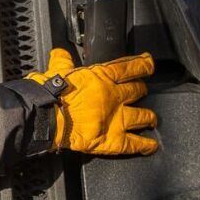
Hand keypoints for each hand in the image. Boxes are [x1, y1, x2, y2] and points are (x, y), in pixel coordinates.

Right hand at [30, 48, 158, 155]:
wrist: (48, 117)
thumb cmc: (51, 94)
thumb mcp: (57, 70)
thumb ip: (62, 61)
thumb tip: (60, 53)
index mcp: (102, 77)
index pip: (130, 67)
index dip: (143, 64)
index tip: (149, 63)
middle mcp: (115, 96)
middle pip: (138, 91)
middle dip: (141, 91)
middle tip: (141, 92)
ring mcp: (117, 119)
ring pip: (143, 116)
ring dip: (149, 117)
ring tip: (152, 119)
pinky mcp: (114, 139)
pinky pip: (135, 143)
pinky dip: (145, 145)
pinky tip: (151, 146)